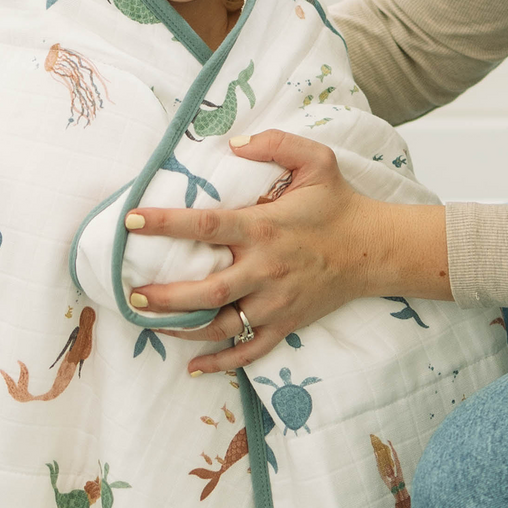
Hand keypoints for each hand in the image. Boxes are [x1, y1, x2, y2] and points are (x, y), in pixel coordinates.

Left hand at [124, 130, 386, 372]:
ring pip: (221, 325)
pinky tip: (193, 365)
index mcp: (265, 228)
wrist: (375, 249)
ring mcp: (276, 303)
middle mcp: (266, 269)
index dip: (165, 223)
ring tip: (149, 323)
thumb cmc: (339, 204)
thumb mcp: (317, 160)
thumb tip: (234, 142)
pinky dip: (221, 362)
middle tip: (131, 294)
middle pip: (207, 290)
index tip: (131, 221)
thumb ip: (277, 143)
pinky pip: (249, 350)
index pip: (206, 225)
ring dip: (182, 328)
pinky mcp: (286, 324)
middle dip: (165, 296)